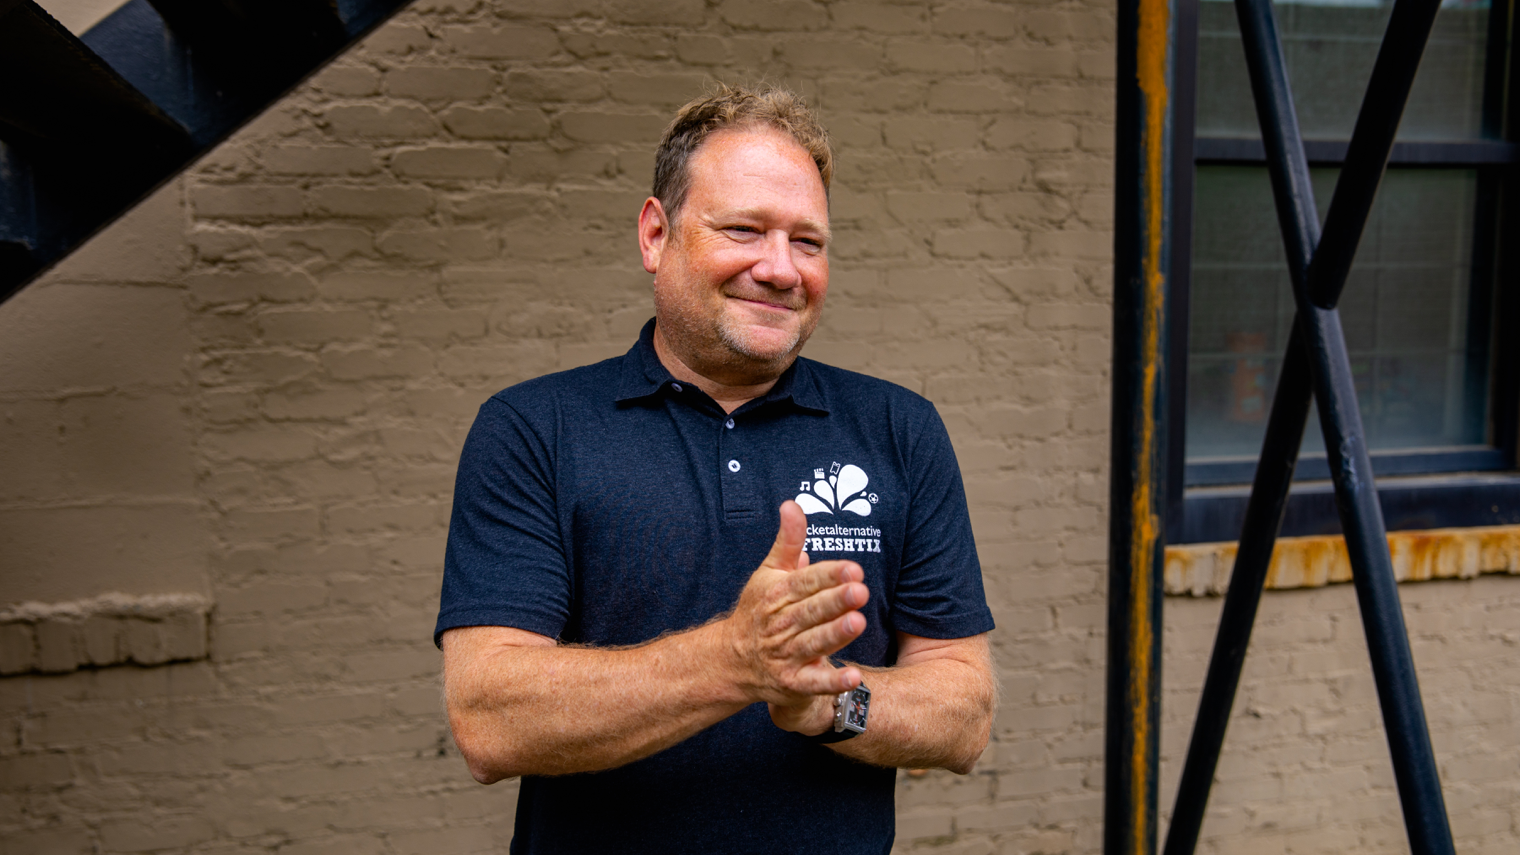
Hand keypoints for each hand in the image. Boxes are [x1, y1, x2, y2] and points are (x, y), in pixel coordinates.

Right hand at [721, 501, 868, 714]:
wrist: (731, 659)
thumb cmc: (757, 611)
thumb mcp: (769, 573)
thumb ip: (788, 542)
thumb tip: (793, 504)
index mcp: (777, 595)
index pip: (805, 582)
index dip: (828, 575)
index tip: (853, 568)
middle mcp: (780, 624)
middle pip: (810, 611)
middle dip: (835, 601)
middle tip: (860, 591)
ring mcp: (785, 655)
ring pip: (812, 643)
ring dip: (835, 635)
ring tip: (858, 623)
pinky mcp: (792, 682)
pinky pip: (813, 683)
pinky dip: (832, 681)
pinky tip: (854, 676)